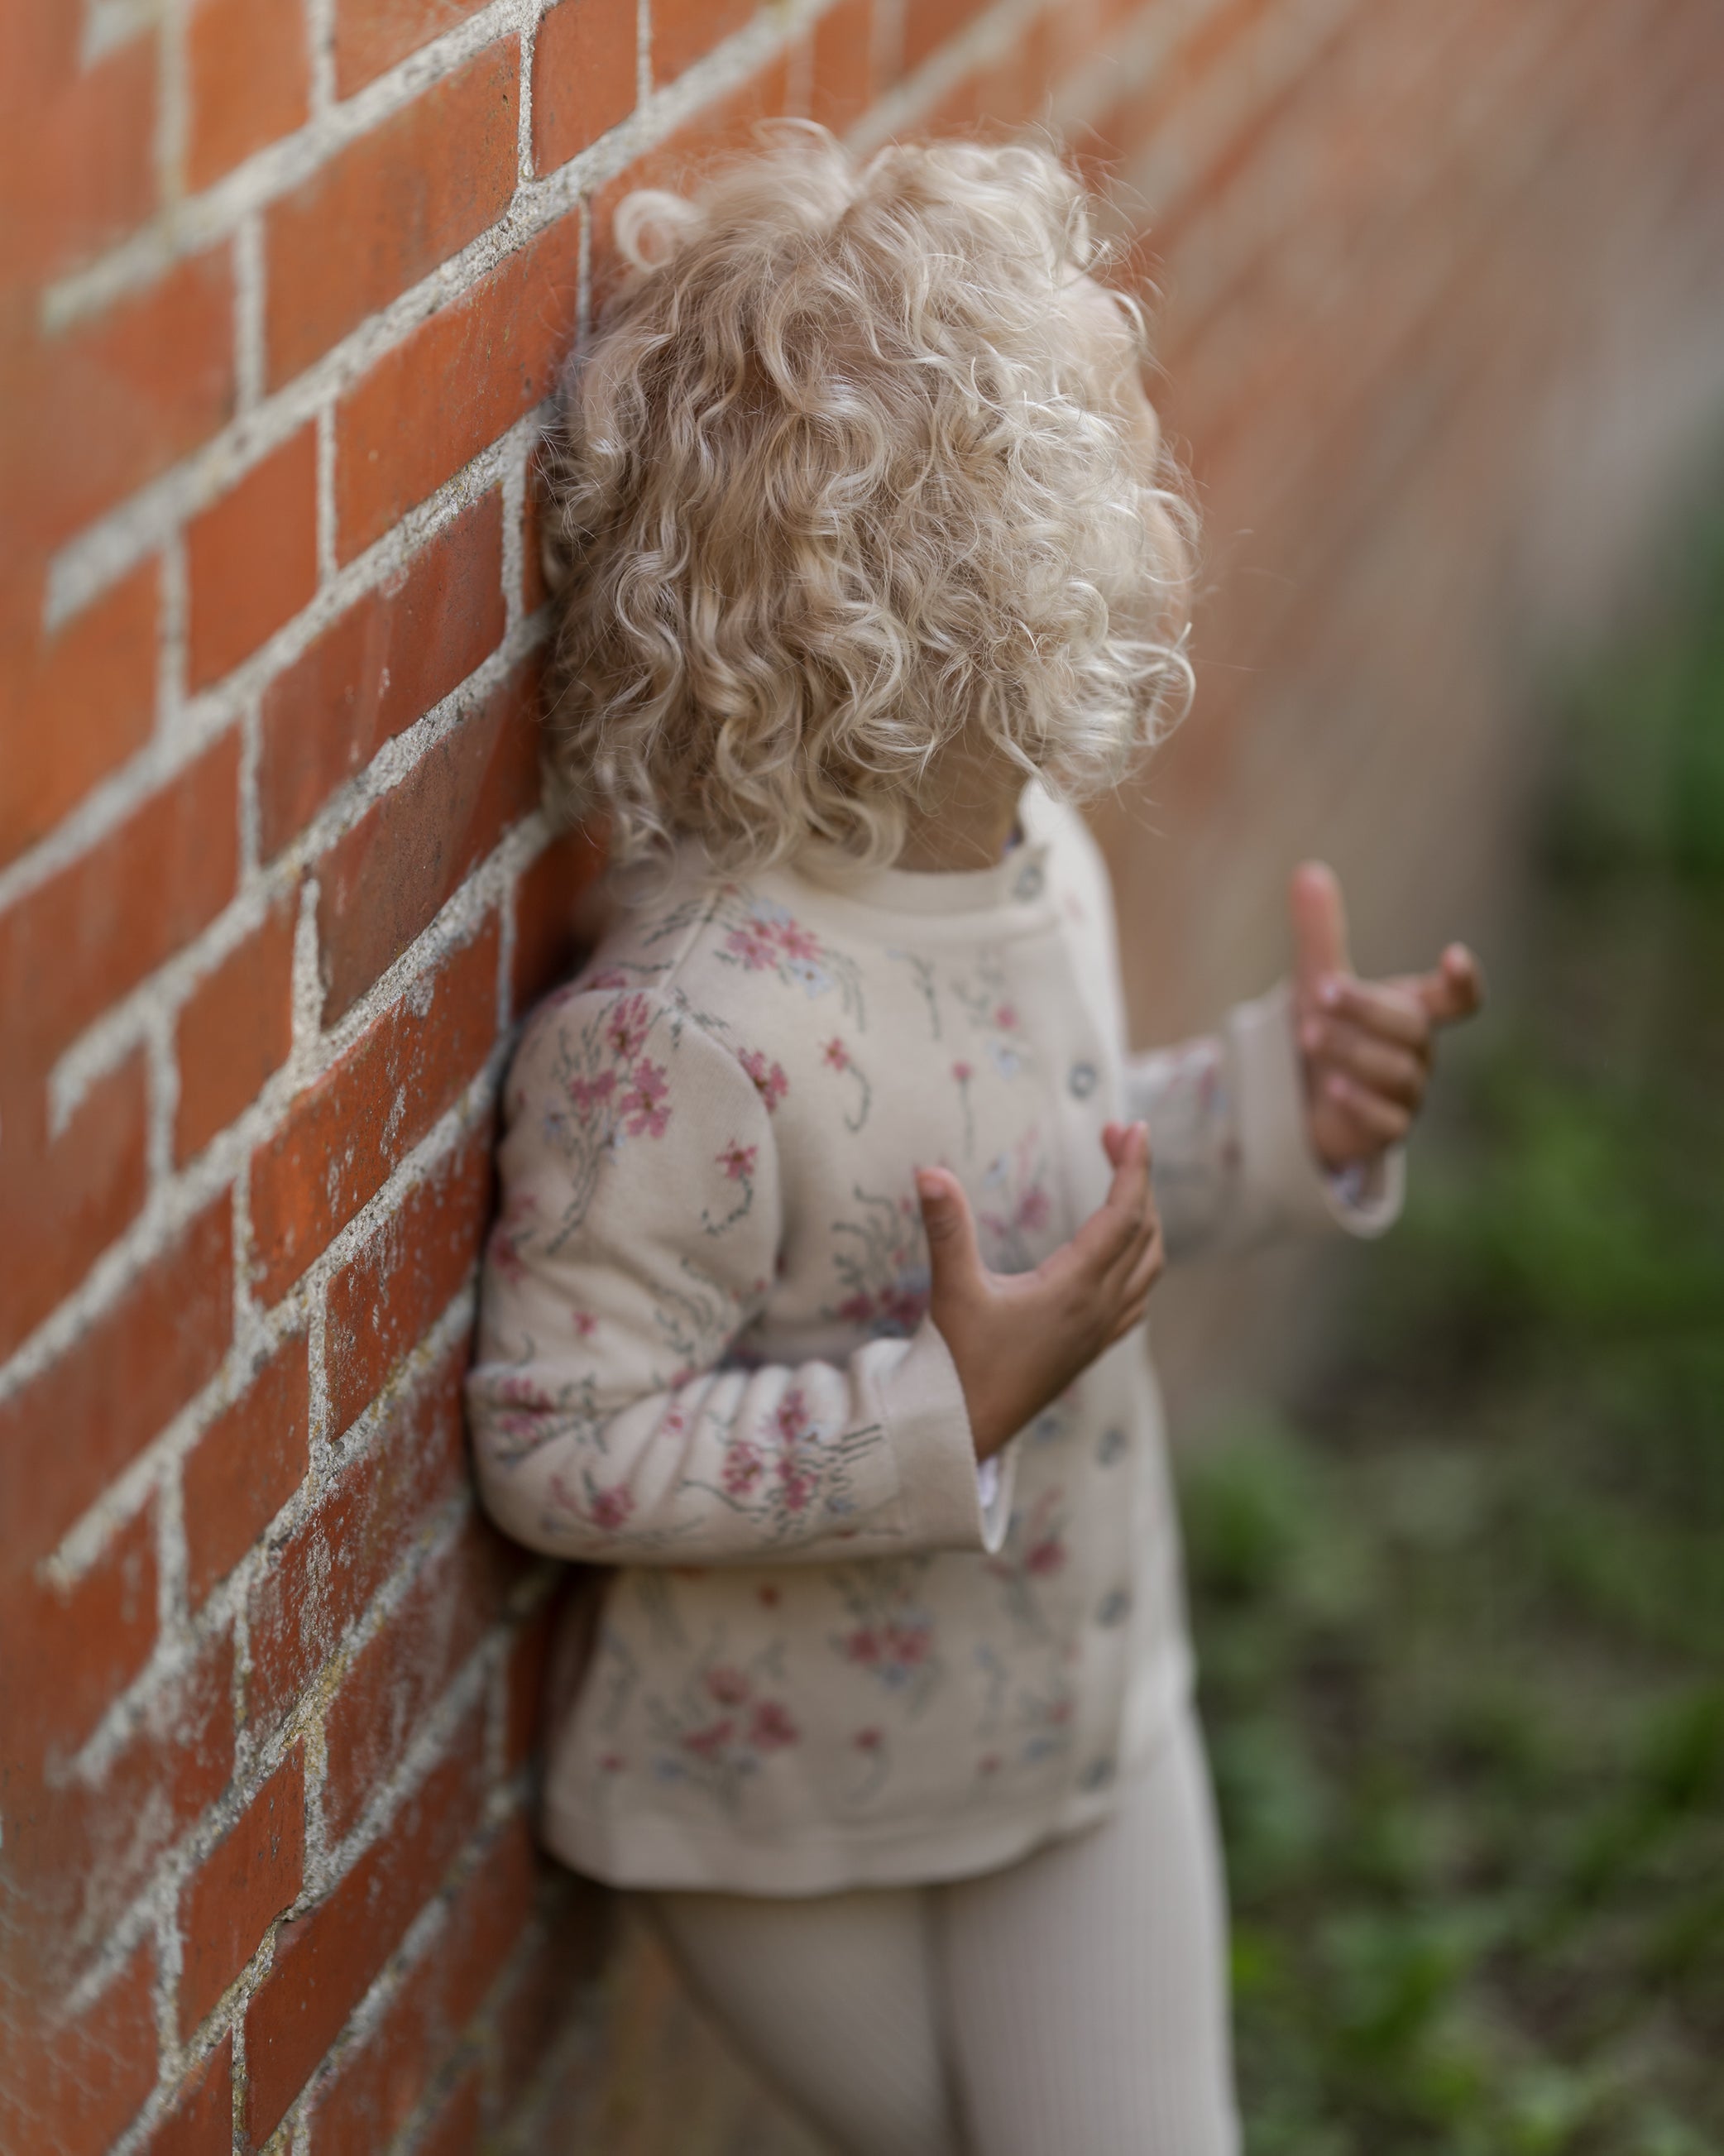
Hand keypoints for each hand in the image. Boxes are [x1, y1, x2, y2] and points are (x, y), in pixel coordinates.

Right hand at [916, 1122, 1161, 1461]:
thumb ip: (947, 1230)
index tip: (1133, 1127)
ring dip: (1145, 1219)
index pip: (1123, 1214)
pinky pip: (1138, 1296)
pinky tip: (1123, 1257)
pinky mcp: (1091, 1348)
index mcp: (1076, 1288)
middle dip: (1137, 1180)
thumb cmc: (959, 1364)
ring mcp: (1100, 1331)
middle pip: (1144, 1232)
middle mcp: (1099, 1308)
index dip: (1133, 1166)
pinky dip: (1142, 1261)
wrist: (966, 1431)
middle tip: (1113, 1138)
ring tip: (1123, 1185)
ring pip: (1149, 1265)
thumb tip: (928, 1172)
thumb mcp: (952, 1291)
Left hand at [1290, 861, 1483, 1170]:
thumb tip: (1308, 871)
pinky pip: (1387, 1121)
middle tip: (1319, 993)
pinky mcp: (1387, 1132)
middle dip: (1367, 1009)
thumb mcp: (1319, 981)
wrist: (1307, 1101)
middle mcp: (1419, 1053)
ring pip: (1397, 1072)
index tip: (1454, 957)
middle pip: (1413, 1028)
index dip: (1462, 981)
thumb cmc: (1330, 1031)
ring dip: (1353, 1051)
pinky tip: (1333, 1088)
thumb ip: (1321, 933)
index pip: (1457, 999)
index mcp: (1414, 1011)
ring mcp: (1408, 1094)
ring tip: (1308, 1035)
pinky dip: (1361, 1103)